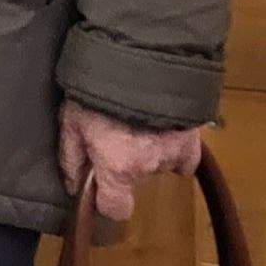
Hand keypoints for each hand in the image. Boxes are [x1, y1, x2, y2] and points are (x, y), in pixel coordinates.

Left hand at [58, 102, 204, 224]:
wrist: (139, 55)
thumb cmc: (97, 88)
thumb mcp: (71, 121)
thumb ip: (71, 158)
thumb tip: (73, 187)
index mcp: (118, 169)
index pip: (117, 209)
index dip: (107, 202)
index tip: (100, 186)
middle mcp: (148, 167)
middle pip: (135, 181)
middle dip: (124, 165)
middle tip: (114, 136)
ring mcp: (174, 153)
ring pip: (157, 165)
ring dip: (147, 152)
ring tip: (136, 124)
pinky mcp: (193, 138)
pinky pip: (185, 158)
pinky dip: (175, 151)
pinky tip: (163, 134)